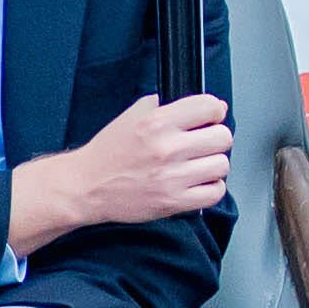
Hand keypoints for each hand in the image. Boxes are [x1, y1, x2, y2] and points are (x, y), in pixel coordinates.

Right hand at [9, 94, 228, 256]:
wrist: (85, 187)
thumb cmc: (107, 154)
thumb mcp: (130, 117)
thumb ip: (164, 106)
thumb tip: (209, 105)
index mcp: (156, 122)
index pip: (209, 107)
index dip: (214, 112)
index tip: (210, 118)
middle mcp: (166, 148)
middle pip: (222, 137)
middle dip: (216, 138)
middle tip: (203, 144)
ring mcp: (172, 177)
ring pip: (222, 165)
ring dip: (213, 165)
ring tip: (198, 165)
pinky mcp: (173, 202)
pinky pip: (215, 193)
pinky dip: (211, 188)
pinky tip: (198, 183)